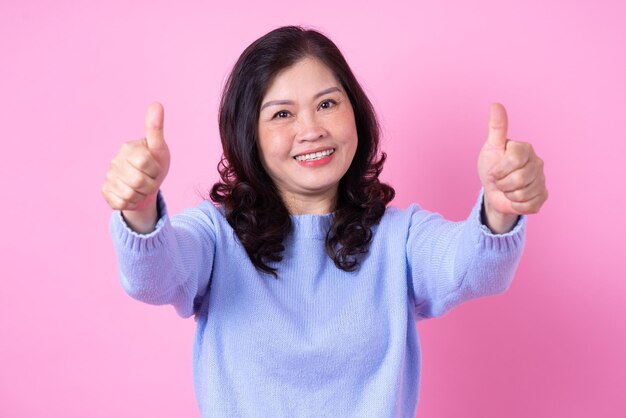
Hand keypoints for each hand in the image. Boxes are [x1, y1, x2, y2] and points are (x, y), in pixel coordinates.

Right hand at [101, 102, 169, 231]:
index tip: (155, 169)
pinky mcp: (105, 192)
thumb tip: (156, 103)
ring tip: (142, 188)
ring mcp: (109, 177)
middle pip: (138, 180)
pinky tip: (133, 195)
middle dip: (150, 185)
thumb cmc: (155, 165)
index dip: (155, 170)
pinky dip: (131, 203)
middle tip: (150, 181)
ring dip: (141, 195)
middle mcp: (114, 161)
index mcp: (127, 148)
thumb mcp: (159, 149)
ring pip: (129, 194)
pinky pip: (121, 203)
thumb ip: (156, 128)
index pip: (145, 162)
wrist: (147, 187)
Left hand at [477, 103, 547, 232]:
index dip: (499, 170)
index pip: (514, 159)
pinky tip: (514, 198)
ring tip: (507, 189)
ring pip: (524, 194)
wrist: (494, 191)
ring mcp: (542, 179)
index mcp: (525, 148)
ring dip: (509, 195)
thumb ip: (496, 127)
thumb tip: (495, 104)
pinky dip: (516, 205)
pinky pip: (529, 205)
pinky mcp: (543, 196)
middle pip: (520, 179)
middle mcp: (537, 162)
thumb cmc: (492, 166)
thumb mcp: (491, 147)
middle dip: (503, 184)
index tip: (493, 171)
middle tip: (499, 181)